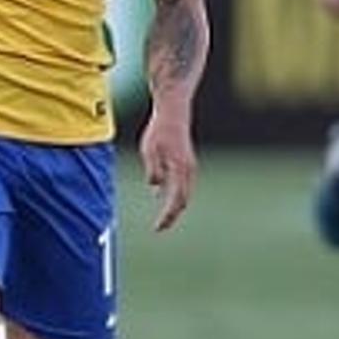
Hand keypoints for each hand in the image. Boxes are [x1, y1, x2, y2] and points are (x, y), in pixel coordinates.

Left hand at [138, 111, 196, 231]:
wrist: (173, 110)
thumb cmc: (160, 130)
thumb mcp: (150, 151)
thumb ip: (153, 171)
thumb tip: (155, 187)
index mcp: (180, 169)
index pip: (176, 200)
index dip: (167, 216)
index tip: (158, 228)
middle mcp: (188, 170)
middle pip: (183, 200)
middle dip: (172, 215)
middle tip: (161, 227)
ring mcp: (188, 165)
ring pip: (184, 192)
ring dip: (174, 205)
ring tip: (163, 216)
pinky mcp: (185, 160)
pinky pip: (182, 183)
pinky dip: (174, 193)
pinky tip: (160, 194)